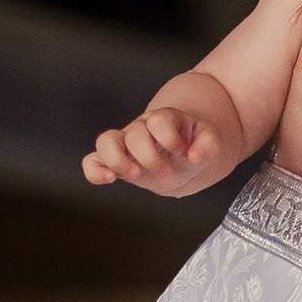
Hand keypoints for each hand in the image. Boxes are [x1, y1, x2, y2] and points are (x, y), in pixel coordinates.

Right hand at [83, 108, 220, 194]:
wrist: (179, 151)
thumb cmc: (190, 145)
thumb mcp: (207, 141)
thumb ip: (209, 145)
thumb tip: (196, 155)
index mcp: (164, 121)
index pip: (159, 121)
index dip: (169, 137)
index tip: (182, 151)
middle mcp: (141, 129)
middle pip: (135, 134)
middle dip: (150, 157)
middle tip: (166, 171)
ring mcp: (125, 143)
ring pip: (106, 141)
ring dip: (118, 161)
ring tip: (136, 174)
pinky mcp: (115, 160)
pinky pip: (93, 161)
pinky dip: (95, 171)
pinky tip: (108, 180)